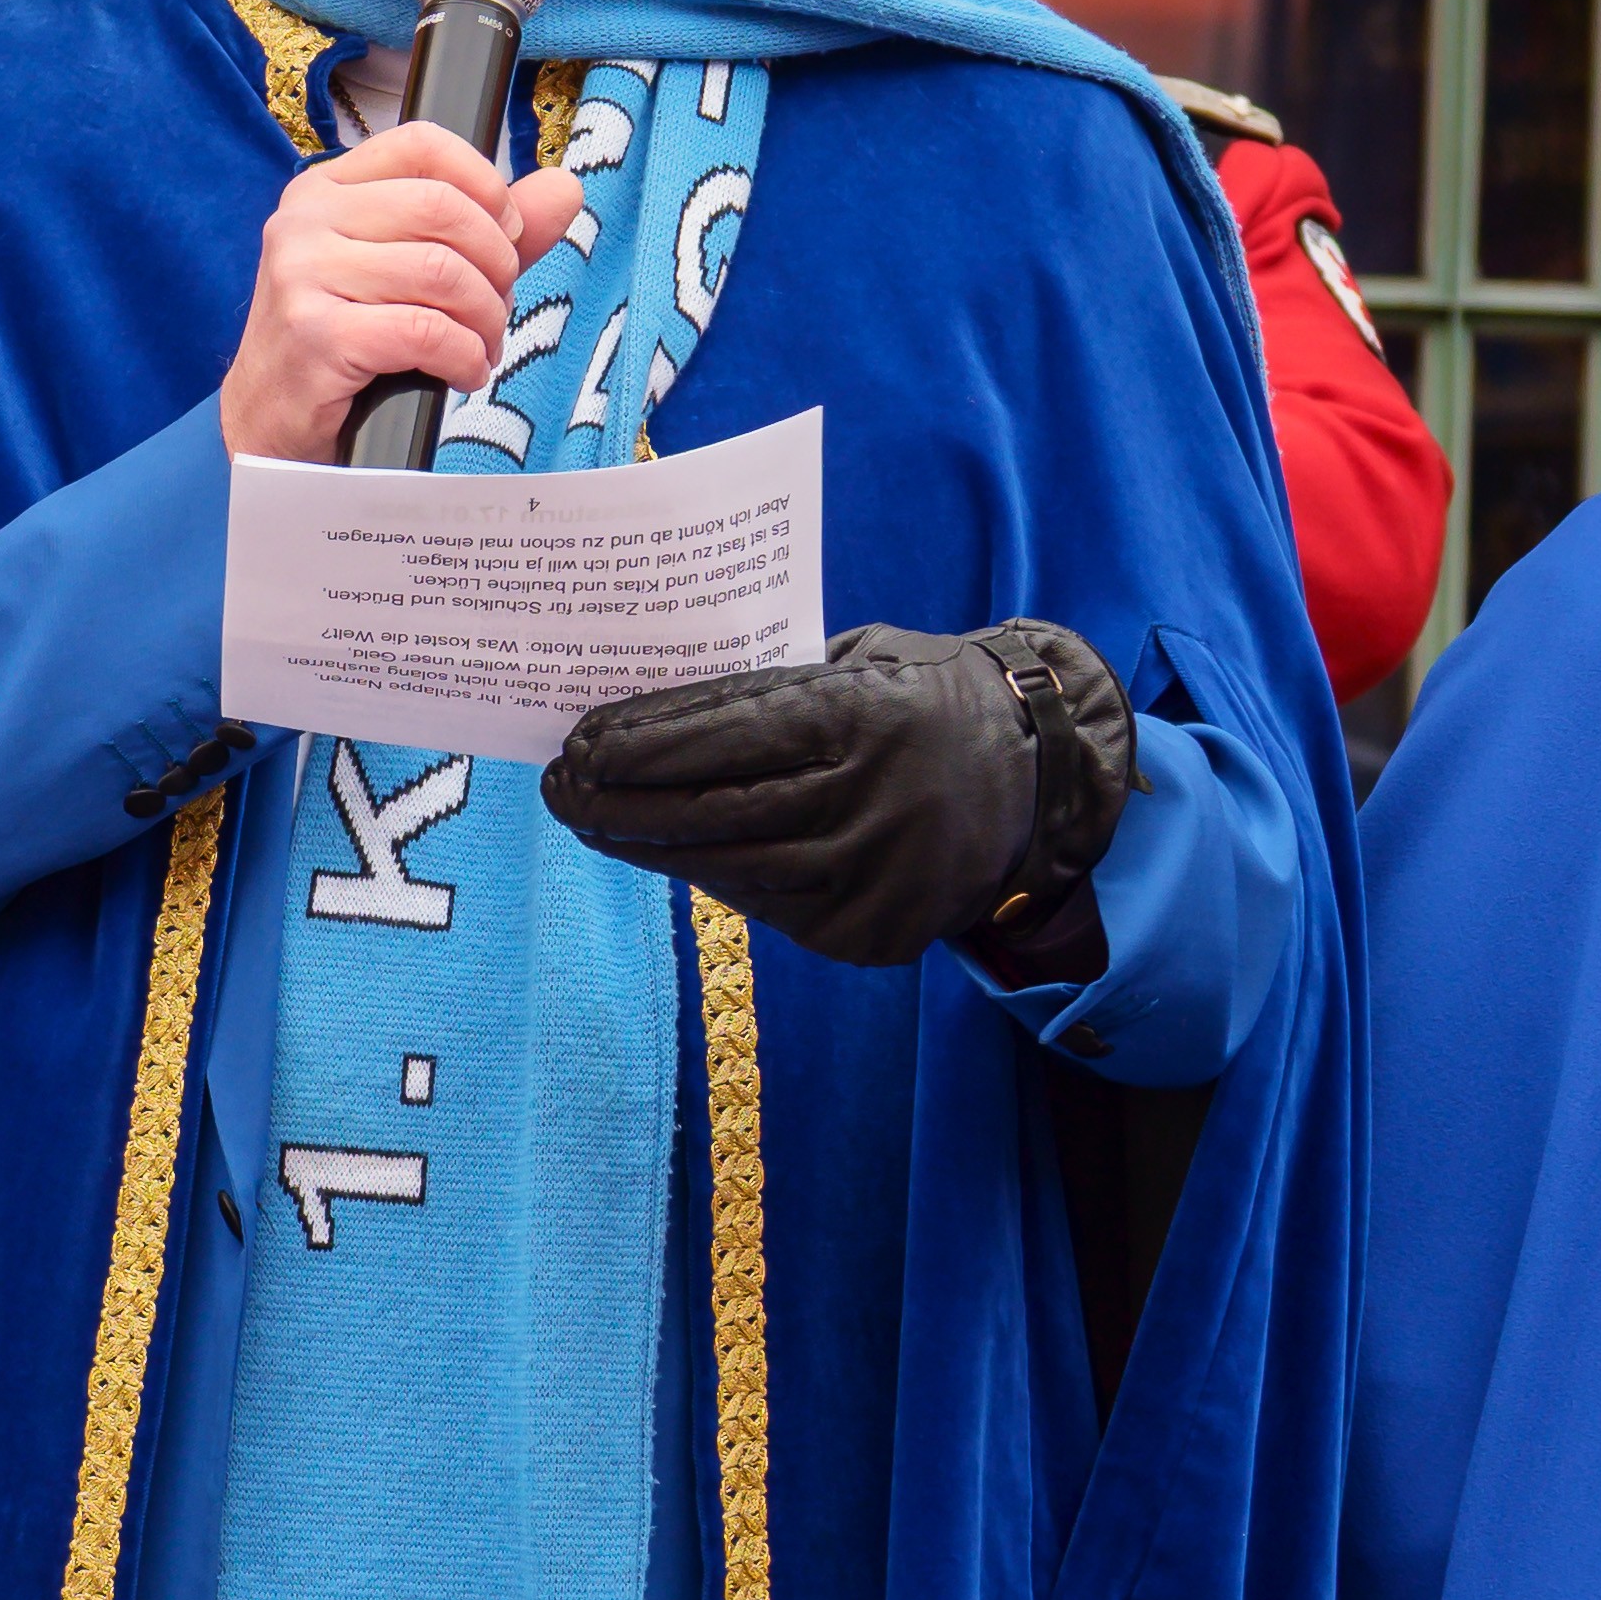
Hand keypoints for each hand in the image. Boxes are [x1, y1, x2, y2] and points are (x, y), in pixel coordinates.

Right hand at [218, 125, 585, 464]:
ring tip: (482, 347)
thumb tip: (564, 189)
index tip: (507, 234)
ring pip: (440, 271)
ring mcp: (302, 274)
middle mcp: (304, 220)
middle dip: (495, 264)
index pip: (422, 144)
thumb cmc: (343, 345)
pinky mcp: (313, 333)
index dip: (485, 184)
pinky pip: (423, 330)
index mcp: (325, 189)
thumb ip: (484, 233)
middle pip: (442, 208)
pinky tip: (463, 373)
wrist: (270, 424)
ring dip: (485, 319)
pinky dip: (463, 356)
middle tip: (497, 307)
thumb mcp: (408, 276)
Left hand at [543, 621, 1135, 966]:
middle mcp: (869, 800)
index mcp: (865, 717)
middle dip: (623, 804)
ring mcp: (872, 875)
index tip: (580, 742)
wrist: (1038, 780)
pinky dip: (716, 880)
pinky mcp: (872, 933)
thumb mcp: (862, 666)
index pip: (729, 733)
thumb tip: (651, 716)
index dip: (645, 744)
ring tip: (596, 825)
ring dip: (652, 849)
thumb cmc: (921, 704)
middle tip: (562, 791)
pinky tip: (673, 856)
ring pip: (733, 868)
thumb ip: (773, 692)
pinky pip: (771, 908)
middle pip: (716, 809)